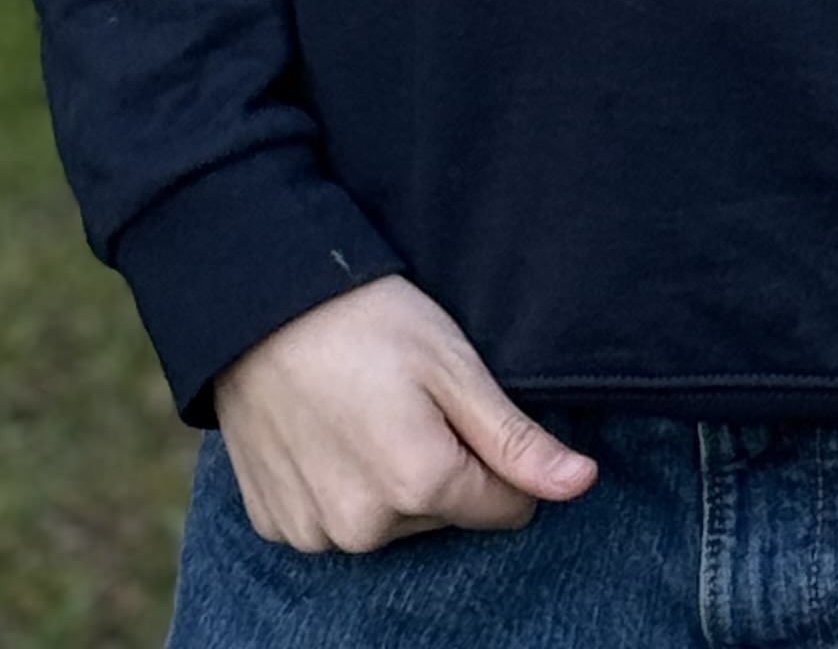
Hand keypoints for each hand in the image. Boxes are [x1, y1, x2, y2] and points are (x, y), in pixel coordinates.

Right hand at [214, 275, 596, 553]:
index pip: (507, 508)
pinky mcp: (278, 525)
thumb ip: (516, 438)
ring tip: (364, 408)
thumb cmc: (364, 319)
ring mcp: (315, 533)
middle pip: (444, 515)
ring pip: (389, 523)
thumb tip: (581, 484)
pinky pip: (333, 522)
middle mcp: (366, 528)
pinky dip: (338, 485)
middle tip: (406, 397)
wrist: (255, 304)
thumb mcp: (454, 364)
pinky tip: (327, 431)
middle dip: (440, 465)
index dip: (499, 456)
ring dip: (388, 479)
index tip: (466, 406)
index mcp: (420, 486)